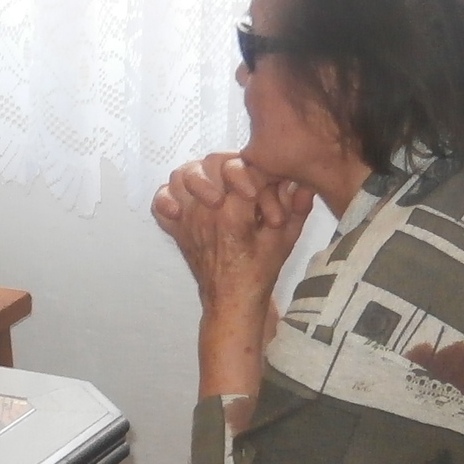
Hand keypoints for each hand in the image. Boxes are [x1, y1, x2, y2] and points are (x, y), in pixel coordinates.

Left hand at [152, 154, 313, 310]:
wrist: (231, 299)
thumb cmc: (260, 270)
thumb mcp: (286, 240)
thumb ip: (298, 208)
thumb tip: (303, 181)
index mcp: (232, 218)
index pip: (242, 171)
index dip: (260, 172)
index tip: (270, 187)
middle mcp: (204, 214)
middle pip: (211, 164)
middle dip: (233, 168)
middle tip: (247, 186)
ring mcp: (186, 220)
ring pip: (181, 176)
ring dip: (201, 175)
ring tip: (221, 187)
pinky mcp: (175, 228)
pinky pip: (159, 204)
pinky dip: (167, 198)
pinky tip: (186, 201)